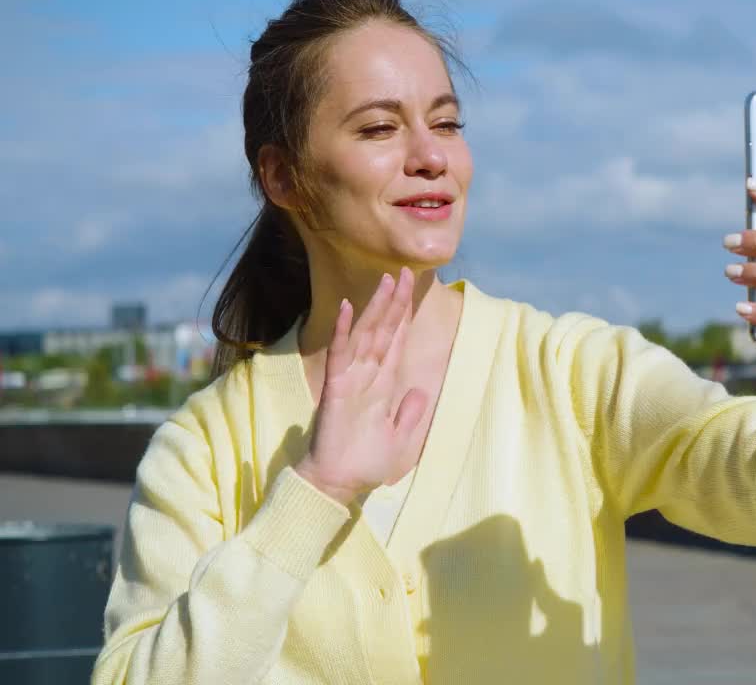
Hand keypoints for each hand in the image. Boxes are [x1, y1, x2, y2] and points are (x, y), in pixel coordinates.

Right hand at [295, 267, 429, 504]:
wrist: (339, 485)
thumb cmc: (365, 464)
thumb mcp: (399, 439)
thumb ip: (409, 415)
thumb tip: (419, 391)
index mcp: (383, 385)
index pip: (396, 342)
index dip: (404, 316)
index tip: (412, 290)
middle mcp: (367, 376)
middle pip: (383, 330)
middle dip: (395, 301)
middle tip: (404, 270)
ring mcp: (351, 379)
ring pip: (366, 335)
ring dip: (376, 307)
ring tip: (387, 279)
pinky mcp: (336, 388)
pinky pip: (341, 354)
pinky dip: (344, 330)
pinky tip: (347, 307)